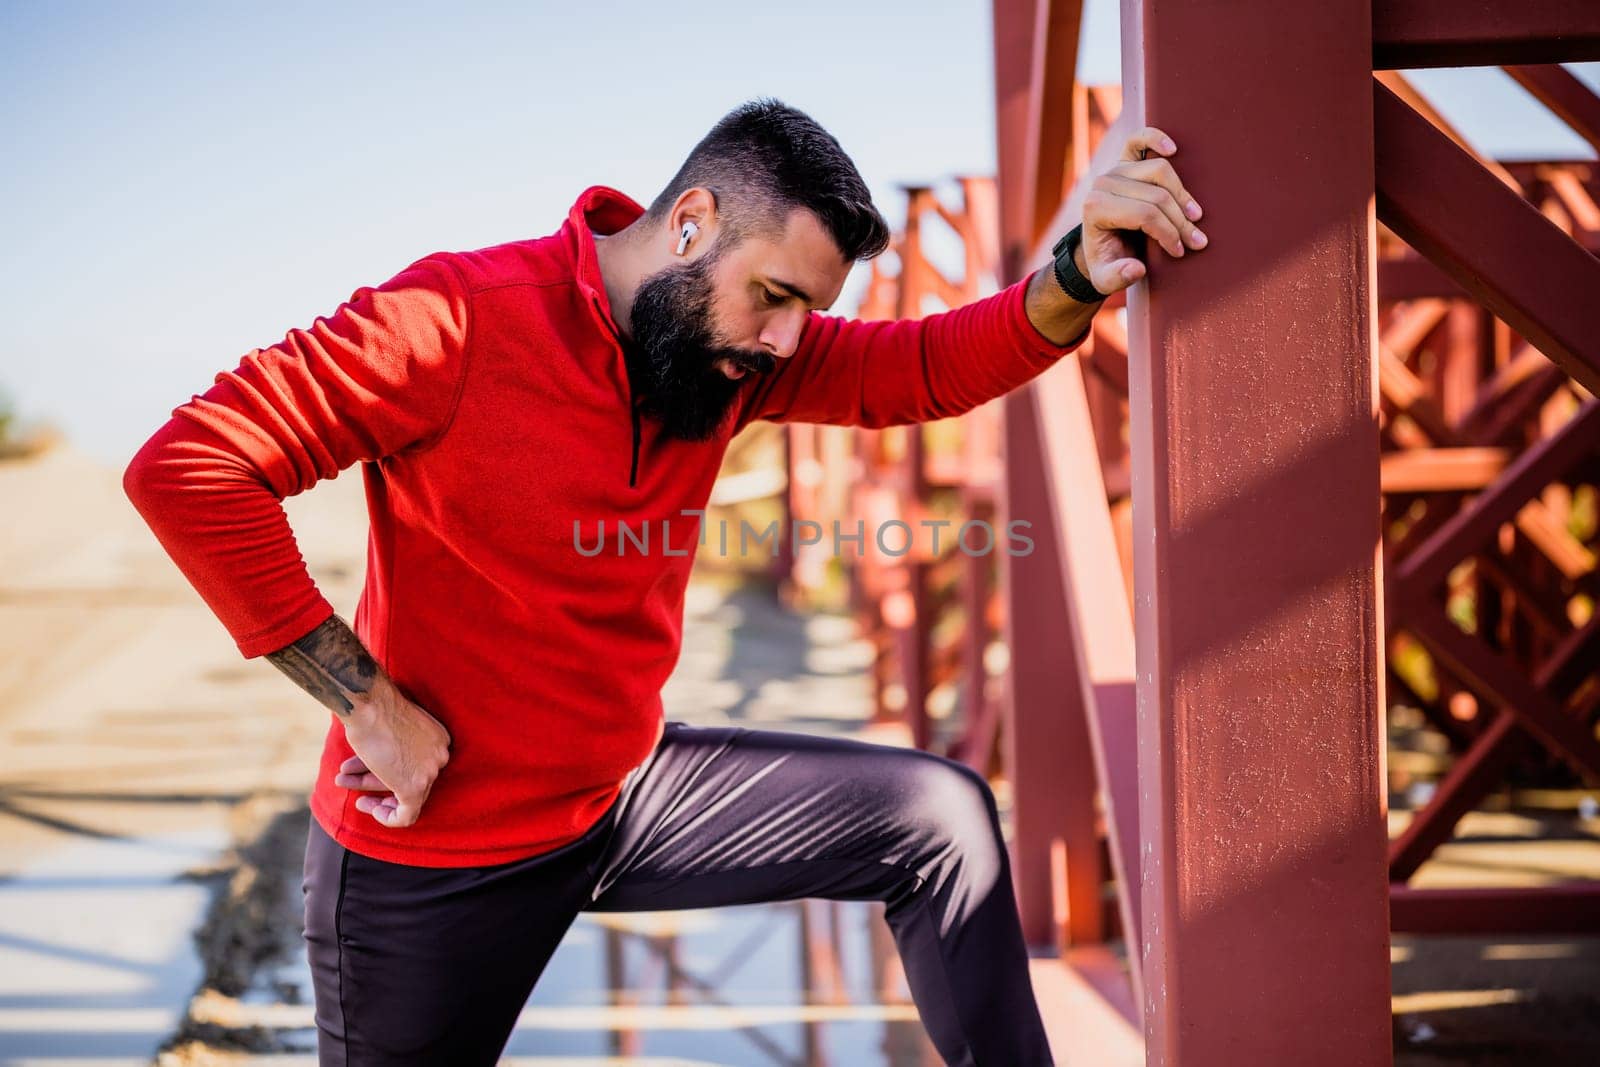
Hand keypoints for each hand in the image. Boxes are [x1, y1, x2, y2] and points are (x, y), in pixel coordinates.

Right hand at [335, 675, 451, 827]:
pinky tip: (366, 806)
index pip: (414, 762)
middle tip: (349, 777)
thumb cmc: (374, 708)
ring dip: (369, 790)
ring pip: (402, 794)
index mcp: (438, 739)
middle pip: (406, 776)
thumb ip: (391, 749)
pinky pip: (406, 815)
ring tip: (343, 782)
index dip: (386, 766)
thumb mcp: (388, 729)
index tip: (365, 768)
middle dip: (372, 777)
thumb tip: (377, 765)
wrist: (369, 705)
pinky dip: (387, 817)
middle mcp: (440, 755)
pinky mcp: (415, 788)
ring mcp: (430, 772)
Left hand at [1077, 126, 1208, 294]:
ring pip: (1159, 171)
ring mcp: (1115, 168)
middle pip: (1156, 195)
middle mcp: (1103, 183)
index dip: (1168, 233)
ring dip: (1182, 194)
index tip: (1180, 251)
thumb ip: (1117, 277)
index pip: (1144, 215)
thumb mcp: (1105, 280)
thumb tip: (1136, 269)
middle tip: (1196, 241)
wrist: (1101, 245)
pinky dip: (1156, 138)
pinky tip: (1173, 148)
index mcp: (1095, 208)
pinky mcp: (1124, 160)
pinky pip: (1139, 140)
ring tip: (1195, 217)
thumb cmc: (1107, 262)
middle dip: (1180, 221)